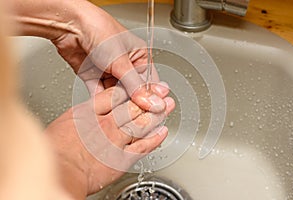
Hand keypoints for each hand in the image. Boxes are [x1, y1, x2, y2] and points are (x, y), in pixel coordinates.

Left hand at [12, 0, 163, 111]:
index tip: (149, 112)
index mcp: (139, 56)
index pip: (149, 83)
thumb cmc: (98, 29)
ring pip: (115, 95)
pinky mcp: (93, 77)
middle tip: (131, 115)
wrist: (70, 25)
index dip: (149, 98)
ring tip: (116, 113)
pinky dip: (100, 101)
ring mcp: (109, 71)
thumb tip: (151, 101)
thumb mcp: (122, 61)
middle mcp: (125, 65)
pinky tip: (102, 108)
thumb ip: (135, 85)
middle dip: (130, 102)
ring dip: (114, 103)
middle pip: (131, 91)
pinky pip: (99, 94)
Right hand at [45, 84, 174, 198]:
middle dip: (148, 98)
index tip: (138, 86)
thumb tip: (83, 116)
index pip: (114, 94)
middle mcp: (106, 123)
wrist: (60, 172)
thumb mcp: (62, 124)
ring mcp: (116, 139)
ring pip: (141, 123)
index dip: (130, 89)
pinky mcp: (123, 158)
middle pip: (132, 106)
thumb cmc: (55, 151)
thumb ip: (79, 117)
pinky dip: (155, 138)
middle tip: (162, 93)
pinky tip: (163, 131)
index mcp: (89, 112)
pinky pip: (144, 146)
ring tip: (167, 107)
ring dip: (156, 114)